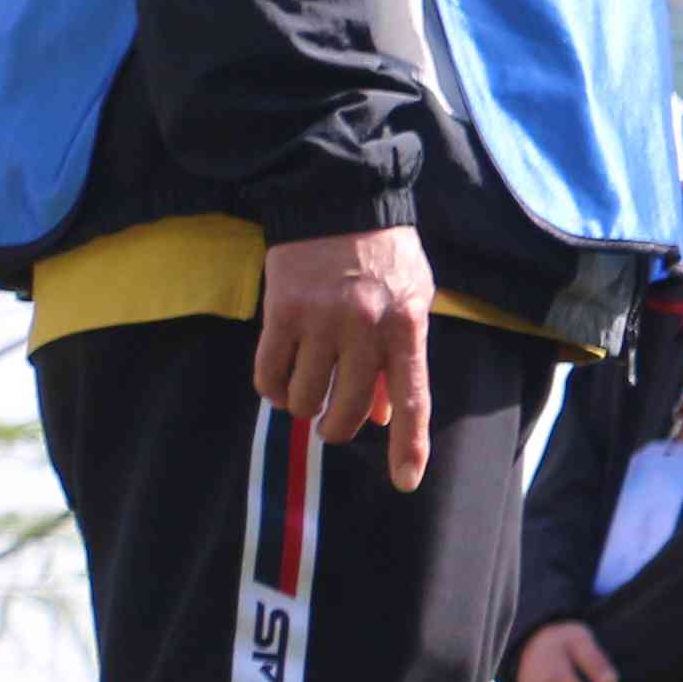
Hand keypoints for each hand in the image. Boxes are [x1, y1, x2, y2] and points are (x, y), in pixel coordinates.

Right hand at [257, 224, 438, 490]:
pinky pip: (268, 378)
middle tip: (332, 418)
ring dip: (303, 405)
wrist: (339, 199)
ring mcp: (321, 321)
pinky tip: (281, 377)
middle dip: (337, 427)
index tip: (406, 482)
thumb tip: (386, 414)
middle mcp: (365, 328)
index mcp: (407, 326)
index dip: (408, 445)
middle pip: (347, 412)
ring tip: (309, 383)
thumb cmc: (383, 255)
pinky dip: (273, 390)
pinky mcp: (280, 314)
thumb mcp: (411, 299)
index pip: (414, 398)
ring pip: (304, 401)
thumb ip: (400, 357)